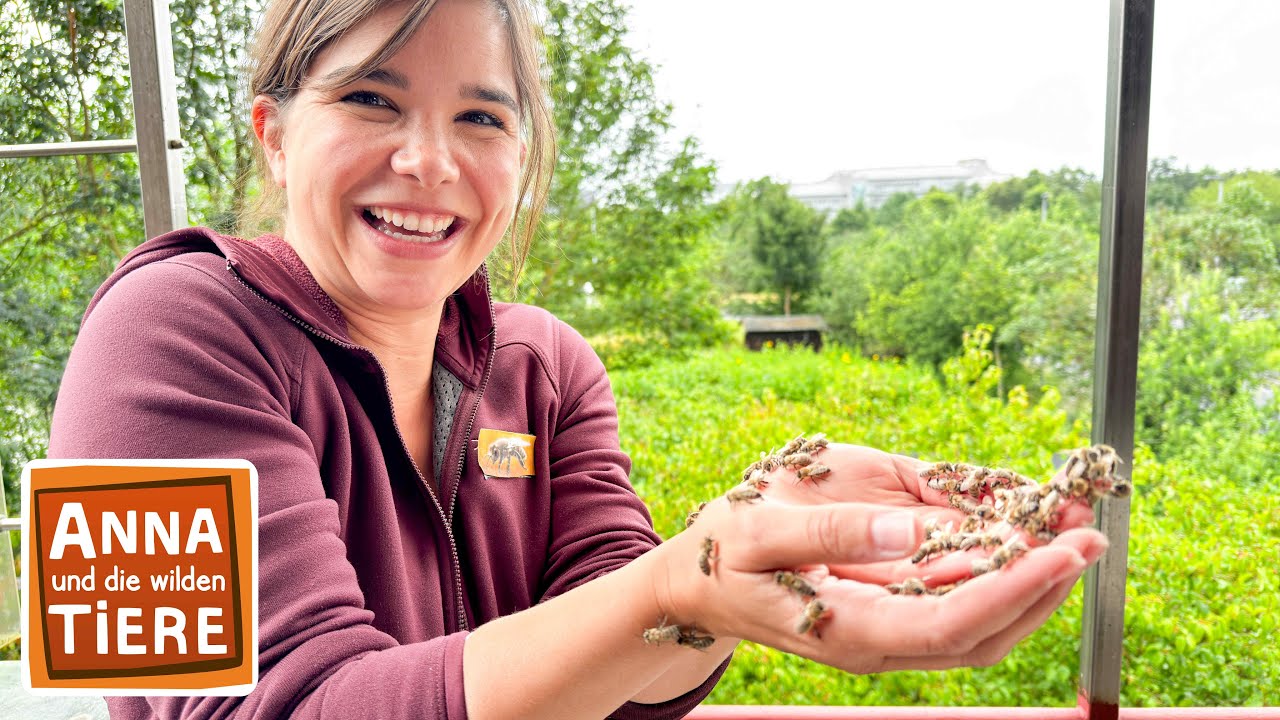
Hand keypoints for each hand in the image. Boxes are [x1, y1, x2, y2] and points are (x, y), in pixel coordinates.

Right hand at [658, 444, 1109, 673]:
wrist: (695, 585)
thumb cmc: (719, 556)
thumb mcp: (757, 532)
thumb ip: (830, 533)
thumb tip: (907, 532)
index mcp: (848, 630)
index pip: (951, 624)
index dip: (1013, 590)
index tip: (1063, 549)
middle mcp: (880, 642)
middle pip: (985, 630)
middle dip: (1045, 582)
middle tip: (1092, 526)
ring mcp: (889, 631)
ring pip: (983, 621)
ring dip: (1034, 576)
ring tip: (1073, 521)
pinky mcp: (892, 610)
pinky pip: (960, 598)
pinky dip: (1000, 566)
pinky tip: (1022, 530)